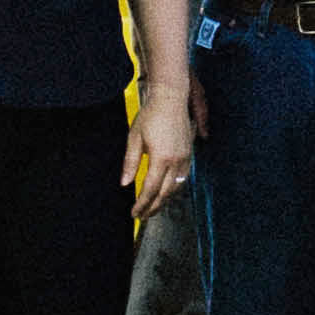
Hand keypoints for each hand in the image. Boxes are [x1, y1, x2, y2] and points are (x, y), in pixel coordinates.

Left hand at [123, 101, 192, 219]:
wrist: (171, 98)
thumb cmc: (151, 116)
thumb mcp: (134, 138)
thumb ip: (130, 163)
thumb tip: (125, 183)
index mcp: (161, 158)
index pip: (150, 189)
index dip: (142, 204)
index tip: (134, 213)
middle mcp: (176, 161)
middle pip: (165, 193)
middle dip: (154, 207)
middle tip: (143, 216)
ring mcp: (185, 157)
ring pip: (176, 188)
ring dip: (165, 200)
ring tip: (153, 208)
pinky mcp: (189, 153)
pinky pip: (183, 178)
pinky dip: (174, 189)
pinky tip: (166, 191)